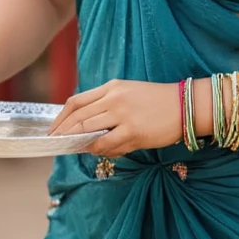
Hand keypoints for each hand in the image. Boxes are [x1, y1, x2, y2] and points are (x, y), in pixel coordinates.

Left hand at [48, 79, 180, 156]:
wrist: (185, 106)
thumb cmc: (157, 101)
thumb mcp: (129, 93)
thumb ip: (107, 105)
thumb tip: (85, 128)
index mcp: (112, 86)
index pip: (76, 101)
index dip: (60, 118)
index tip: (53, 130)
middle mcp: (114, 98)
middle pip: (78, 117)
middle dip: (63, 133)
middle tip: (56, 145)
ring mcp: (123, 115)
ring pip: (88, 131)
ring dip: (79, 143)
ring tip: (76, 149)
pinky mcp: (133, 131)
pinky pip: (106, 144)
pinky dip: (97, 150)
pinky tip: (98, 151)